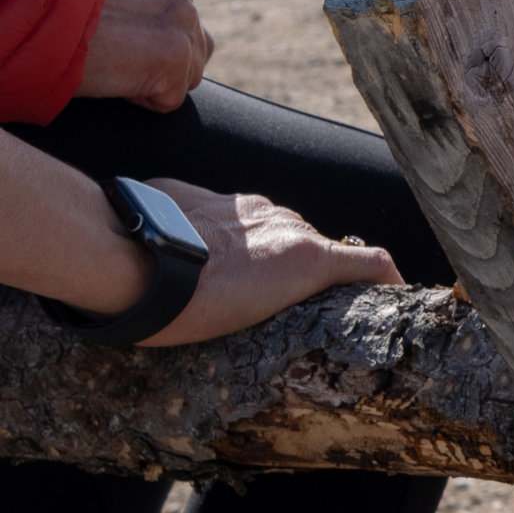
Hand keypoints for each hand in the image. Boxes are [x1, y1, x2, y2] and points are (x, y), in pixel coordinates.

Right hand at [75, 0, 211, 112]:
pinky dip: (142, 100)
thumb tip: (142, 12)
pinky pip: (171, 97)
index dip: (141, 24)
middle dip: (155, 52)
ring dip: (152, 77)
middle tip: (105, 49)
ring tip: (108, 63)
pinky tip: (108, 78)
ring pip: (188, 67)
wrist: (21, 13)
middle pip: (190, 34)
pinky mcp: (175, 53)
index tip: (107, 26)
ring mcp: (181, 15)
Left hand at [139, 180, 399, 345]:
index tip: (387, 296)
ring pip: (268, 227)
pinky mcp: (197, 194)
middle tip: (286, 301)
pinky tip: (192, 258)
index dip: (383, 281)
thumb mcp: (259, 318)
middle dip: (308, 267)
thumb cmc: (189, 304)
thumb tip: (299, 288)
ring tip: (229, 283)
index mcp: (306, 252)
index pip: (371, 262)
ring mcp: (240, 204)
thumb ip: (298, 287)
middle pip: (313, 243)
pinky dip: (219, 236)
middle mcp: (283, 221)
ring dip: (262, 251)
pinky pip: (222, 216)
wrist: (126, 264)